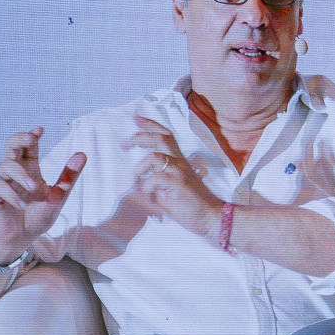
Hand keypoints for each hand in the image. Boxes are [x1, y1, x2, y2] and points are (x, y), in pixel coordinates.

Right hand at [0, 126, 84, 263]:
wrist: (21, 238)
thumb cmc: (38, 216)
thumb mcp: (58, 197)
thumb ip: (68, 177)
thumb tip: (82, 154)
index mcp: (30, 168)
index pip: (28, 146)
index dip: (31, 135)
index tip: (40, 130)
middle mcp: (15, 172)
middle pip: (11, 146)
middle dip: (19, 139)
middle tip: (31, 138)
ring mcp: (3, 183)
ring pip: (5, 165)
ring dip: (21, 174)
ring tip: (33, 188)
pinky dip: (12, 195)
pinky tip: (23, 205)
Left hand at [127, 117, 220, 233]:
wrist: (210, 217)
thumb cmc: (188, 205)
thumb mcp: (167, 191)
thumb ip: (153, 183)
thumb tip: (132, 186)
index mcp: (178, 161)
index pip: (166, 135)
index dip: (151, 124)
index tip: (137, 118)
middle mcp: (179, 162)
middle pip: (160, 138)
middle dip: (139, 137)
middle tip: (124, 143)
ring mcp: (179, 171)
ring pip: (155, 156)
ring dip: (140, 167)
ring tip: (136, 179)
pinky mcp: (178, 183)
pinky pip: (155, 178)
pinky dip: (147, 186)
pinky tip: (149, 195)